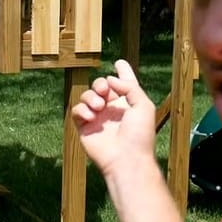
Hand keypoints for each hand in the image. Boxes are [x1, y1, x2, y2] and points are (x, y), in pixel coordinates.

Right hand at [72, 59, 157, 179]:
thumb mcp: (143, 105)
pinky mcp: (85, 127)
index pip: (124, 83)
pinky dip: (82, 110)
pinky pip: (77, 110)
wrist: (126, 159)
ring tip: (99, 107)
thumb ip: (130, 87)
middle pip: (100, 85)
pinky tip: (91, 116)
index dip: (122, 72)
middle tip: (105, 91)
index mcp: (128, 103)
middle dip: (100, 84)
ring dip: (91, 96)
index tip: (119, 63)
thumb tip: (110, 79)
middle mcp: (112, 108)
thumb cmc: (139, 135)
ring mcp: (98, 117)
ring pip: (87, 95)